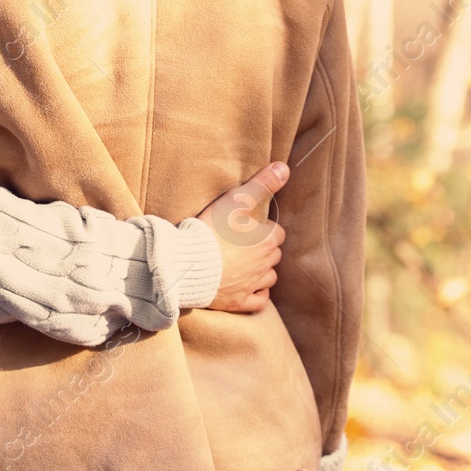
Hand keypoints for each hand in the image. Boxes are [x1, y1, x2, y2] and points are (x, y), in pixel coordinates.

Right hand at [195, 162, 287, 312]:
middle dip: (263, 249)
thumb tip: (284, 168)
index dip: (264, 229)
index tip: (249, 227)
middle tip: (244, 243)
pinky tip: (248, 286)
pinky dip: (257, 294)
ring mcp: (252, 285)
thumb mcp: (236, 200)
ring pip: (269, 278)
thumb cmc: (211, 229)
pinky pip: (258, 301)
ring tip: (246, 264)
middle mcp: (265, 264)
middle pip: (273, 255)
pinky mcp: (239, 302)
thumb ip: (262, 184)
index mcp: (266, 241)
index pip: (277, 233)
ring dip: (262, 271)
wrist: (186, 264)